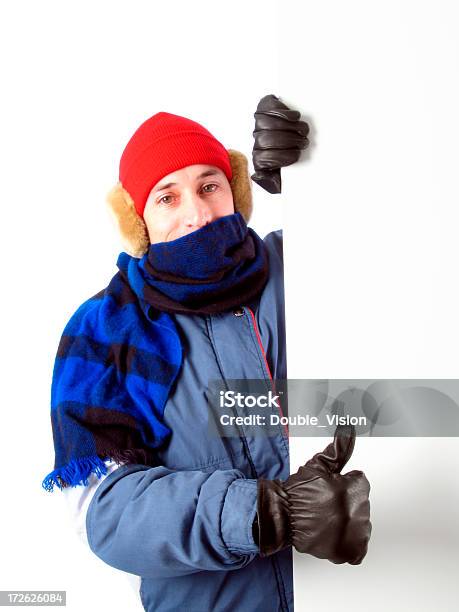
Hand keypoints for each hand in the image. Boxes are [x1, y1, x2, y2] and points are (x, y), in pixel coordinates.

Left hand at [251, 94, 309, 193]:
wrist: (287, 137)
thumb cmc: (288, 158)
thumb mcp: (281, 176)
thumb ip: (272, 182)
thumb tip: (260, 178)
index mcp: (260, 159)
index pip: (264, 159)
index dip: (284, 156)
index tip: (297, 155)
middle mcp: (257, 141)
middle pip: (268, 139)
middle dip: (290, 141)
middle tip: (302, 142)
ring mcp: (259, 124)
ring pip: (270, 123)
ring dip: (291, 126)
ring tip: (302, 130)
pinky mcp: (263, 108)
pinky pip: (269, 107)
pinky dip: (284, 111)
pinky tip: (294, 117)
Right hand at [254, 425, 370, 563]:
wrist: (281, 515)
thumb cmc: (298, 491)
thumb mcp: (319, 465)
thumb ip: (339, 448)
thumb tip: (349, 430)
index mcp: (353, 489)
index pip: (360, 483)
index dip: (344, 483)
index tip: (330, 488)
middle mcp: (356, 512)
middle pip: (360, 504)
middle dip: (346, 501)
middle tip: (325, 503)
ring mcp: (352, 533)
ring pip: (360, 525)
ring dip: (347, 521)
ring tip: (326, 518)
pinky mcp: (346, 551)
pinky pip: (357, 549)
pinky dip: (348, 543)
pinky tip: (332, 533)